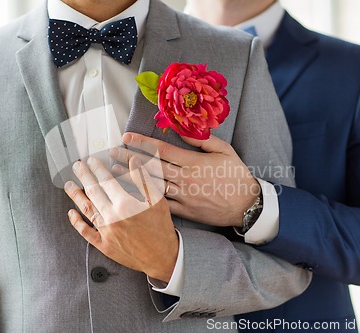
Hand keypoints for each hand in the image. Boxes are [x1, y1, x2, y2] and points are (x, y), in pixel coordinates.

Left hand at [64, 156, 178, 282]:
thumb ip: (143, 179)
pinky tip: (71, 213)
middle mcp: (112, 217)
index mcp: (125, 204)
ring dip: (76, 195)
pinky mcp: (104, 245)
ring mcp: (106, 232)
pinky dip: (77, 222)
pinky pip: (86, 232)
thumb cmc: (161, 228)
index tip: (91, 161)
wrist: (162, 257)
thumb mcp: (157, 200)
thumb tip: (134, 160)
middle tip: (76, 166)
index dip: (97, 169)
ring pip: (87, 209)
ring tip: (69, 185)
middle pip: (93, 192)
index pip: (106, 181)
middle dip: (83, 176)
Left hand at [110, 132, 259, 227]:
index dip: (141, 142)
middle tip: (112, 153)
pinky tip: (132, 195)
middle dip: (129, 158)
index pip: (161, 150)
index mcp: (193, 162)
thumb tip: (182, 130)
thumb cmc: (236, 175)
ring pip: (152, 186)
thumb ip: (201, 140)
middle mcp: (185, 178)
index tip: (126, 137)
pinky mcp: (185, 211)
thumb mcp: (224, 150)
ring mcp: (184, 196)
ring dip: (132, 179)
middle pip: (151, 167)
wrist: (247, 205)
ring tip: (114, 173)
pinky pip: (162, 205)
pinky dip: (145, 200)